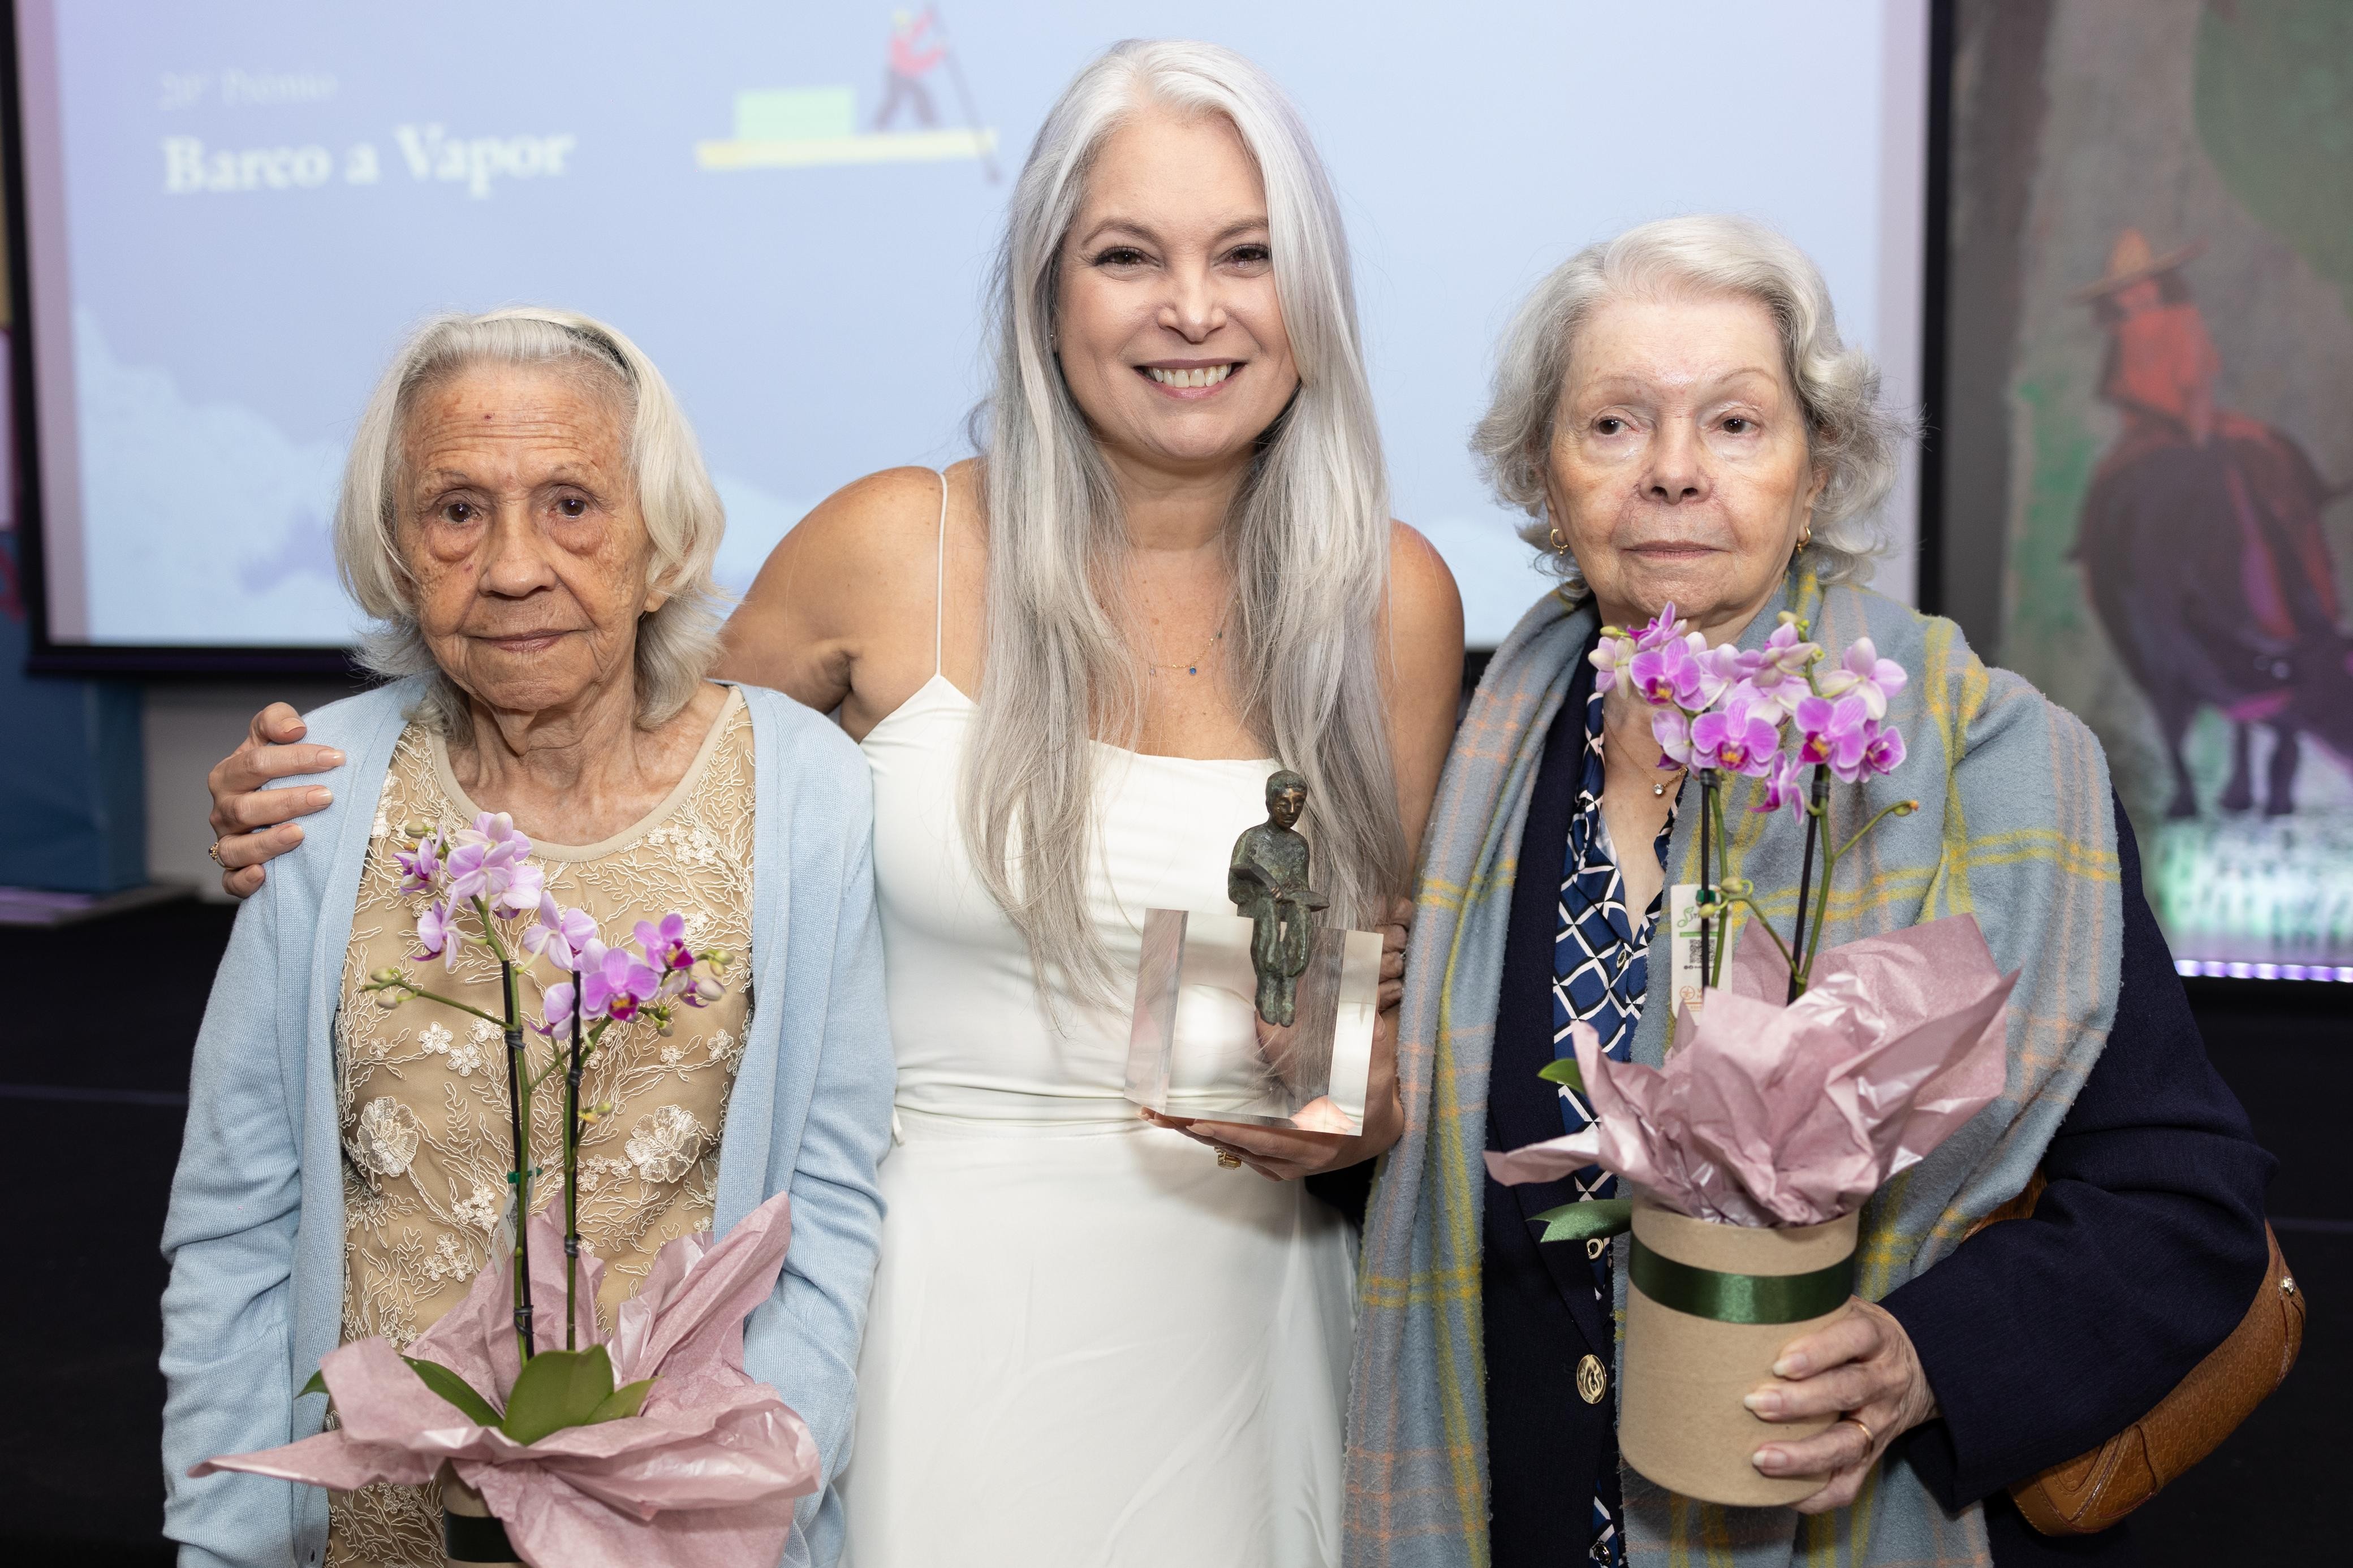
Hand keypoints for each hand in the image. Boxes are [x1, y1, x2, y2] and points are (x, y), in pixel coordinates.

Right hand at [208, 703, 343, 897]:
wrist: (270, 800)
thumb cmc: (276, 769)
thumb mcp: (272, 736)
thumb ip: (276, 720)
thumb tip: (294, 728)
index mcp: (229, 775)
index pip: (255, 763)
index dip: (295, 759)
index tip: (336, 758)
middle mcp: (224, 810)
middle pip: (246, 807)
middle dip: (288, 801)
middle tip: (327, 796)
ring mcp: (227, 841)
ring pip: (236, 847)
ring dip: (268, 842)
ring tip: (300, 834)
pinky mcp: (233, 870)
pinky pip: (230, 881)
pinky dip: (243, 881)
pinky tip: (263, 875)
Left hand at [1142, 897, 1411, 1179]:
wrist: (1382, 1132)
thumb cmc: (1376, 1095)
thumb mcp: (1376, 1063)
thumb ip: (1362, 1033)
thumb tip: (1352, 997)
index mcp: (1320, 1132)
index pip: (1267, 1134)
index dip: (1231, 1129)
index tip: (1200, 1120)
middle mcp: (1299, 1155)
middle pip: (1237, 1144)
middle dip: (1196, 1128)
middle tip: (1159, 1112)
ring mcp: (1286, 1164)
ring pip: (1232, 1150)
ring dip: (1194, 1133)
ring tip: (1159, 1114)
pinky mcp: (1278, 1166)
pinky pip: (1237, 1154)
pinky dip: (1211, 1139)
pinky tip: (1183, 1124)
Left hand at [1744, 1297, 1937, 1512]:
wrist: (1918, 1367)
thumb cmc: (1857, 1334)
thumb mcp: (1844, 1308)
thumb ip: (1806, 1305)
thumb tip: (1742, 1291)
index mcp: (1875, 1338)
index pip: (1853, 1339)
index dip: (1818, 1351)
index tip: (1780, 1363)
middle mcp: (1883, 1380)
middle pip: (1848, 1392)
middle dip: (1800, 1403)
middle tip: (1754, 1404)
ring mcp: (1880, 1422)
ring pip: (1848, 1444)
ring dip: (1804, 1456)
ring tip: (1761, 1459)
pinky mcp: (1873, 1455)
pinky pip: (1851, 1483)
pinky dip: (1818, 1494)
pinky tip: (1784, 1496)